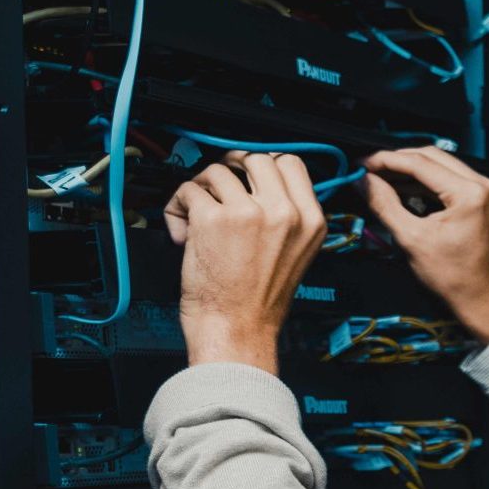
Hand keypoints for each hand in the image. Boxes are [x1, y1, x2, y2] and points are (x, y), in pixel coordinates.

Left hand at [163, 151, 326, 371]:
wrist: (238, 329)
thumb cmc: (260, 301)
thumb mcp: (297, 253)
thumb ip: (289, 216)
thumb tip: (264, 184)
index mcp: (311, 221)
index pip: (291, 164)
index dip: (264, 164)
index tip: (248, 174)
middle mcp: (284, 212)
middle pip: (255, 158)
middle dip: (232, 168)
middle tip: (219, 188)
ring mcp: (249, 213)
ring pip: (218, 171)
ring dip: (201, 190)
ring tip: (198, 218)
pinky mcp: (213, 219)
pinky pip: (189, 190)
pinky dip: (178, 209)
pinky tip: (184, 232)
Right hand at [360, 146, 488, 342]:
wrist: (480, 298)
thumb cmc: (455, 278)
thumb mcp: (411, 238)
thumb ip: (384, 204)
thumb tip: (363, 181)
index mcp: (470, 194)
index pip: (420, 163)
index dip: (387, 161)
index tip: (364, 163)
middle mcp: (484, 187)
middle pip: (432, 157)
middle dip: (398, 161)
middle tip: (371, 169)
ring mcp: (487, 191)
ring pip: (441, 165)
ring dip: (411, 170)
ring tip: (383, 179)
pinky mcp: (484, 199)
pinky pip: (450, 179)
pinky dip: (426, 182)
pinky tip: (404, 189)